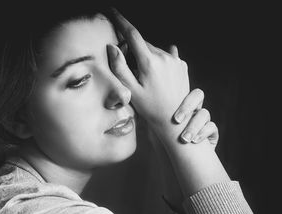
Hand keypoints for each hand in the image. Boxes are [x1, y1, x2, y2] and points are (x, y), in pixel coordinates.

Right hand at [108, 9, 189, 133]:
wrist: (174, 120)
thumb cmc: (150, 107)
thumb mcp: (131, 91)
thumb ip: (119, 68)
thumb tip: (113, 47)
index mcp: (150, 62)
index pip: (132, 34)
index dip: (120, 21)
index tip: (112, 11)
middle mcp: (164, 57)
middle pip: (143, 44)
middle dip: (134, 50)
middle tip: (132, 71)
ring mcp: (175, 61)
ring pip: (154, 50)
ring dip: (146, 57)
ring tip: (147, 79)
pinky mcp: (182, 65)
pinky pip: (166, 55)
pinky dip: (158, 60)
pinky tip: (158, 73)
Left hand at [148, 89, 218, 210]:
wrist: (174, 163)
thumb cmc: (161, 142)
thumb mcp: (153, 127)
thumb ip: (148, 113)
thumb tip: (134, 99)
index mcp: (179, 104)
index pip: (181, 91)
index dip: (177, 97)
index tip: (170, 114)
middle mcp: (192, 109)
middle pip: (198, 95)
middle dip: (187, 106)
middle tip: (176, 120)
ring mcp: (203, 120)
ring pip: (204, 113)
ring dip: (194, 125)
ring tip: (184, 138)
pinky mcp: (212, 133)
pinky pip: (212, 127)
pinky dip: (204, 133)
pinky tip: (194, 141)